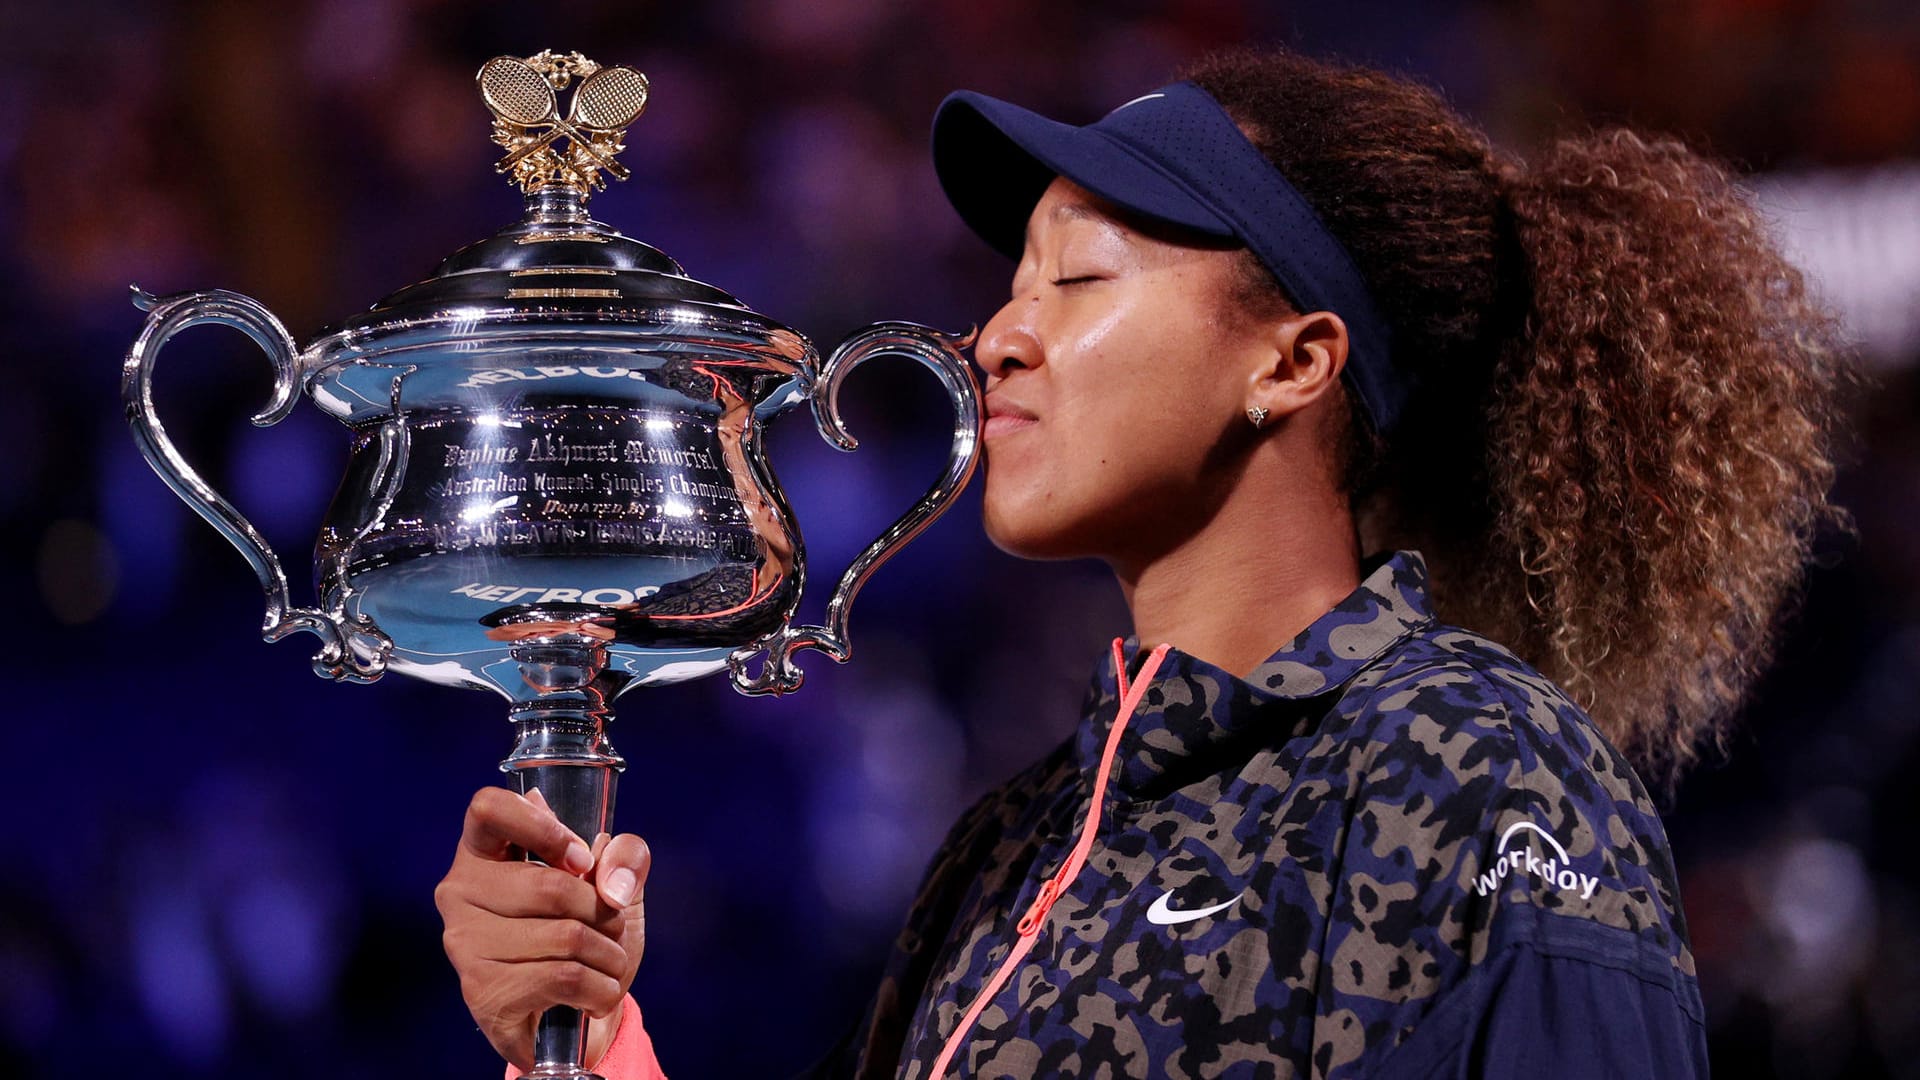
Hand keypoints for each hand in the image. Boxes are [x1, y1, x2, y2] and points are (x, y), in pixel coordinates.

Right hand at [435, 786, 650, 1070]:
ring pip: (565, 936)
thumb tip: (610, 882)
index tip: (581, 860)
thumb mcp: (616, 884)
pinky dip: (601, 988)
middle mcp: (459, 892)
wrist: (576, 1017)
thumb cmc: (587, 935)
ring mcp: (464, 944)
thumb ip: (625, 857)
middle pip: (551, 885)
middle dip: (603, 912)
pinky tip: (595, 995)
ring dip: (609, 955)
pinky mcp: (481, 992)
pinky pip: (564, 978)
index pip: (489, 808)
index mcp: (483, 851)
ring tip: (607, 965)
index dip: (544, 827)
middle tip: (610, 930)